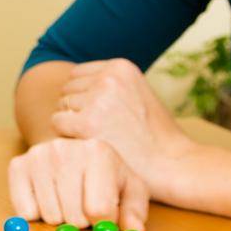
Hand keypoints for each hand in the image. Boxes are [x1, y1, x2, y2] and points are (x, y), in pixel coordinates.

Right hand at [8, 136, 150, 230]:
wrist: (71, 152)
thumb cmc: (104, 175)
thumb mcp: (130, 189)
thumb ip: (135, 211)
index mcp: (98, 152)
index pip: (99, 210)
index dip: (103, 223)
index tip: (104, 215)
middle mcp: (65, 149)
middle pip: (73, 216)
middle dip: (81, 222)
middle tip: (83, 207)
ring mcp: (38, 156)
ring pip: (50, 217)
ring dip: (60, 218)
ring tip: (66, 201)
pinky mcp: (17, 166)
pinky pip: (25, 212)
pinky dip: (36, 214)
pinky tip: (47, 198)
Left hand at [50, 58, 194, 193]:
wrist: (174, 163)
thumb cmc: (155, 136)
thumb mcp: (137, 94)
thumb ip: (109, 86)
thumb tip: (72, 86)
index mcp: (121, 67)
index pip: (78, 75)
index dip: (85, 98)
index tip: (102, 117)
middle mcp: (108, 77)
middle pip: (67, 90)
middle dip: (77, 110)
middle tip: (101, 131)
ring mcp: (98, 99)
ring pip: (61, 107)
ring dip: (72, 124)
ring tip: (100, 138)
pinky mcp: (88, 123)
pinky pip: (57, 123)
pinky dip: (67, 136)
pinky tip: (88, 146)